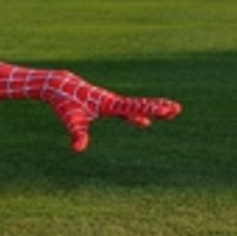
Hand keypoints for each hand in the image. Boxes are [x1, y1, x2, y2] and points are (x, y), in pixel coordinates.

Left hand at [41, 70, 180, 151]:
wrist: (59, 86)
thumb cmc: (65, 104)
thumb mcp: (72, 121)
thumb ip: (77, 135)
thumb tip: (78, 149)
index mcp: (109, 104)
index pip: (133, 108)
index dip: (149, 110)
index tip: (165, 109)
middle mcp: (114, 102)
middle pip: (140, 105)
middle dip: (158, 108)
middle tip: (177, 110)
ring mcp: (112, 103)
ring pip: (136, 107)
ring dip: (152, 109)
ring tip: (171, 113)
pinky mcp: (107, 105)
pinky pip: (127, 111)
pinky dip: (138, 115)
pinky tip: (143, 122)